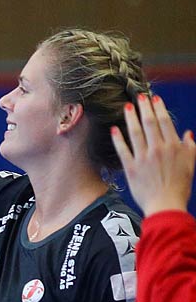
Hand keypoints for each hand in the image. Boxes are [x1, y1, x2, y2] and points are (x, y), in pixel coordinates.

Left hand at [115, 93, 195, 216]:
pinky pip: (123, 150)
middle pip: (149, 123)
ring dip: (130, 118)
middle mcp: (158, 148)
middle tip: (138, 97)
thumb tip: (187, 133)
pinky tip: (114, 129)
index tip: (154, 99)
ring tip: (126, 107)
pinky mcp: (131, 168)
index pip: (165, 122)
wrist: (165, 205)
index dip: (158, 109)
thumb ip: (190, 146)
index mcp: (174, 146)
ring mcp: (143, 158)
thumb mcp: (191, 164)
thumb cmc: (180, 186)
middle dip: (144, 108)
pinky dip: (118, 139)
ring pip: (135, 133)